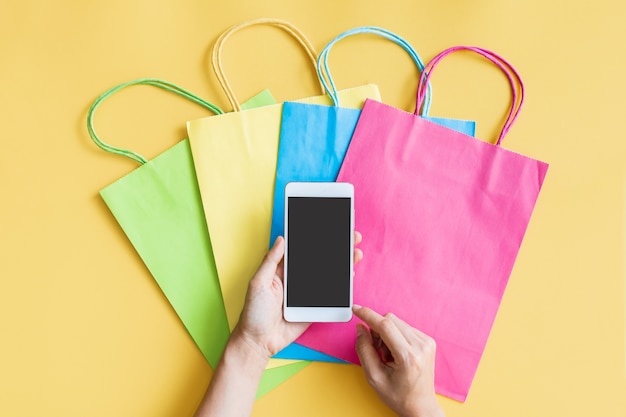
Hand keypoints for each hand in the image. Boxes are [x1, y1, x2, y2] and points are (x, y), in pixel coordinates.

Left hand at [233, 232, 362, 359]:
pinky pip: (330, 295)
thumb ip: (271, 261)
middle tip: (352, 237)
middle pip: (320, 260)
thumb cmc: (253, 312)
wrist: (258, 342)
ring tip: (355, 253)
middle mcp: (296, 280)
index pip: (302, 250)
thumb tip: (281, 239)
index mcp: (282, 270)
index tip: (330, 228)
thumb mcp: (258, 283)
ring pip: (328, 275)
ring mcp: (306, 294)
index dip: (316, 239)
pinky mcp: (314, 307)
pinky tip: (350, 275)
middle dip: (337, 248)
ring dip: (343, 264)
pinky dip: (341, 286)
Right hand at [353, 305, 443, 416]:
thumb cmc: (399, 396)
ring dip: (386, 334)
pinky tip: (397, 353)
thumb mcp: (374, 377)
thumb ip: (364, 349)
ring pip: (397, 322)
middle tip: (376, 351)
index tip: (356, 309)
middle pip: (390, 320)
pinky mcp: (428, 340)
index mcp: (409, 357)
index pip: (385, 325)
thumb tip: (361, 328)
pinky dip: (395, 336)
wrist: (421, 406)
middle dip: (377, 331)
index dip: (368, 315)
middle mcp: (421, 346)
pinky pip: (404, 327)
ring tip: (388, 356)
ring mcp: (427, 342)